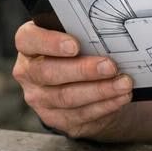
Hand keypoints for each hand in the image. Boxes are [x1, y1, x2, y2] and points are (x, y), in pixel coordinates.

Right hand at [12, 21, 151, 141]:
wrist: (83, 85)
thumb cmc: (80, 52)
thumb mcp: (77, 38)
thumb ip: (84, 34)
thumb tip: (108, 32)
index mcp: (29, 46)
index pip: (27, 39)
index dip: (49, 42)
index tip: (74, 45)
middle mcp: (28, 73)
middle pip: (48, 72)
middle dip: (83, 70)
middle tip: (110, 66)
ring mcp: (39, 98)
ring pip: (66, 97)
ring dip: (99, 90)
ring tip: (123, 83)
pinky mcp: (54, 118)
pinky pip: (80, 114)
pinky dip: (104, 105)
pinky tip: (120, 98)